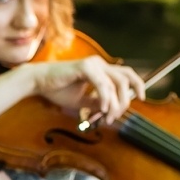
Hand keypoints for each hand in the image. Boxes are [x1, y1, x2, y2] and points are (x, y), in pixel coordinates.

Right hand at [20, 56, 146, 126]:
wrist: (38, 82)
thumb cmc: (57, 89)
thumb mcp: (81, 101)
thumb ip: (96, 104)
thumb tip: (110, 112)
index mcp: (101, 69)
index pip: (127, 75)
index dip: (138, 86)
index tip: (141, 100)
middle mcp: (99, 64)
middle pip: (126, 79)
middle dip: (127, 99)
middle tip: (117, 115)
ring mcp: (93, 64)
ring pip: (116, 83)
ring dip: (115, 103)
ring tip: (108, 116)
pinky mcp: (85, 67)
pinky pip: (102, 84)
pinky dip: (105, 98)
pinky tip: (102, 109)